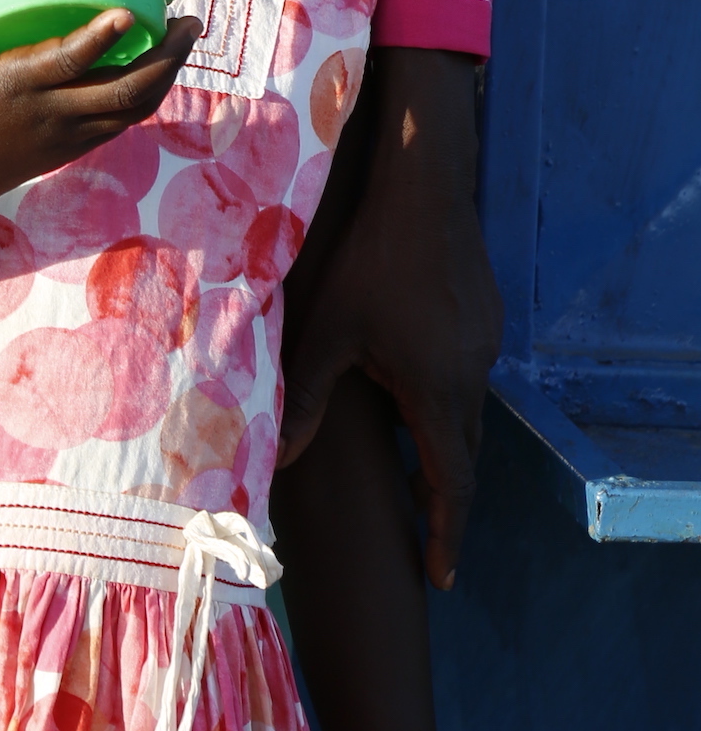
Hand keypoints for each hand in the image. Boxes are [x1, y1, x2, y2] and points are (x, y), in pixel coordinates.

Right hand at [0, 0, 199, 224]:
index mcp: (16, 86)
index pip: (67, 63)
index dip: (100, 39)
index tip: (129, 13)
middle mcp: (51, 113)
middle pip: (124, 91)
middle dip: (165, 58)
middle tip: (188, 20)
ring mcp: (68, 134)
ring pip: (134, 109)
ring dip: (166, 75)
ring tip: (184, 37)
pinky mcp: (73, 147)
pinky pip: (123, 122)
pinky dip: (147, 95)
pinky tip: (157, 68)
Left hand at [277, 47, 501, 589]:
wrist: (424, 190)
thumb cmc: (370, 261)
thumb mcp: (329, 330)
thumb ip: (308, 397)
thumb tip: (280, 456)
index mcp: (434, 393)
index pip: (449, 486)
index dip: (444, 535)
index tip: (439, 577)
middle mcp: (471, 378)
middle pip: (461, 453)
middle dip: (441, 491)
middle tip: (420, 523)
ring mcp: (486, 346)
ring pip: (466, 410)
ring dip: (440, 434)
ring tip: (407, 449)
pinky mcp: (487, 318)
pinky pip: (468, 371)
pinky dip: (445, 390)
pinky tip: (412, 369)